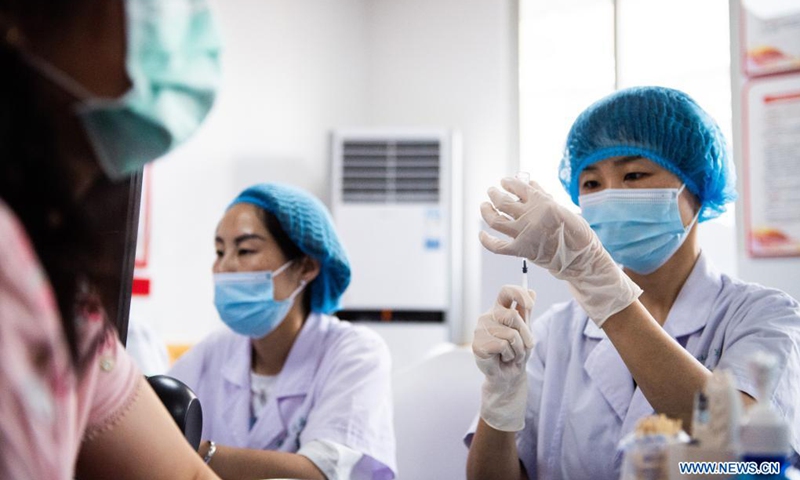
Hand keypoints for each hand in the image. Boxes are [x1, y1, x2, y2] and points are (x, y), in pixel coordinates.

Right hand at [473, 285, 535, 431]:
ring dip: (518, 348)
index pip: (506, 291)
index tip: (531, 304)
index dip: (519, 293)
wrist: (509, 376)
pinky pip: (503, 346)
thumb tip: (532, 290)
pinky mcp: (477, 344)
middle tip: (525, 345)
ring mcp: (480, 330)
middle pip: (512, 316)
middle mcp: (488, 316)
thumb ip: (526, 312)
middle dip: (525, 334)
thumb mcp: (526, 331)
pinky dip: (510, 355)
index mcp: (499, 310)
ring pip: (510, 334)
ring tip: (512, 354)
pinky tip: (503, 359)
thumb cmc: (517, 352)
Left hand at [479, 177, 641, 326]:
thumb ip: (543, 195)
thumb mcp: (561, 207)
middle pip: (502, 202)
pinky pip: (497, 246)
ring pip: (495, 220)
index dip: (508, 183)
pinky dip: (487, 241)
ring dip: (486, 211)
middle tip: (491, 192)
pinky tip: (481, 234)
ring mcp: (524, 233)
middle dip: (494, 195)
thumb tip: (529, 181)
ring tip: (484, 205)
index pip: (518, 187)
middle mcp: (530, 216)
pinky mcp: (521, 250)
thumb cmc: (575, 232)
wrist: (580, 257)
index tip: (504, 182)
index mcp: (542, 203)